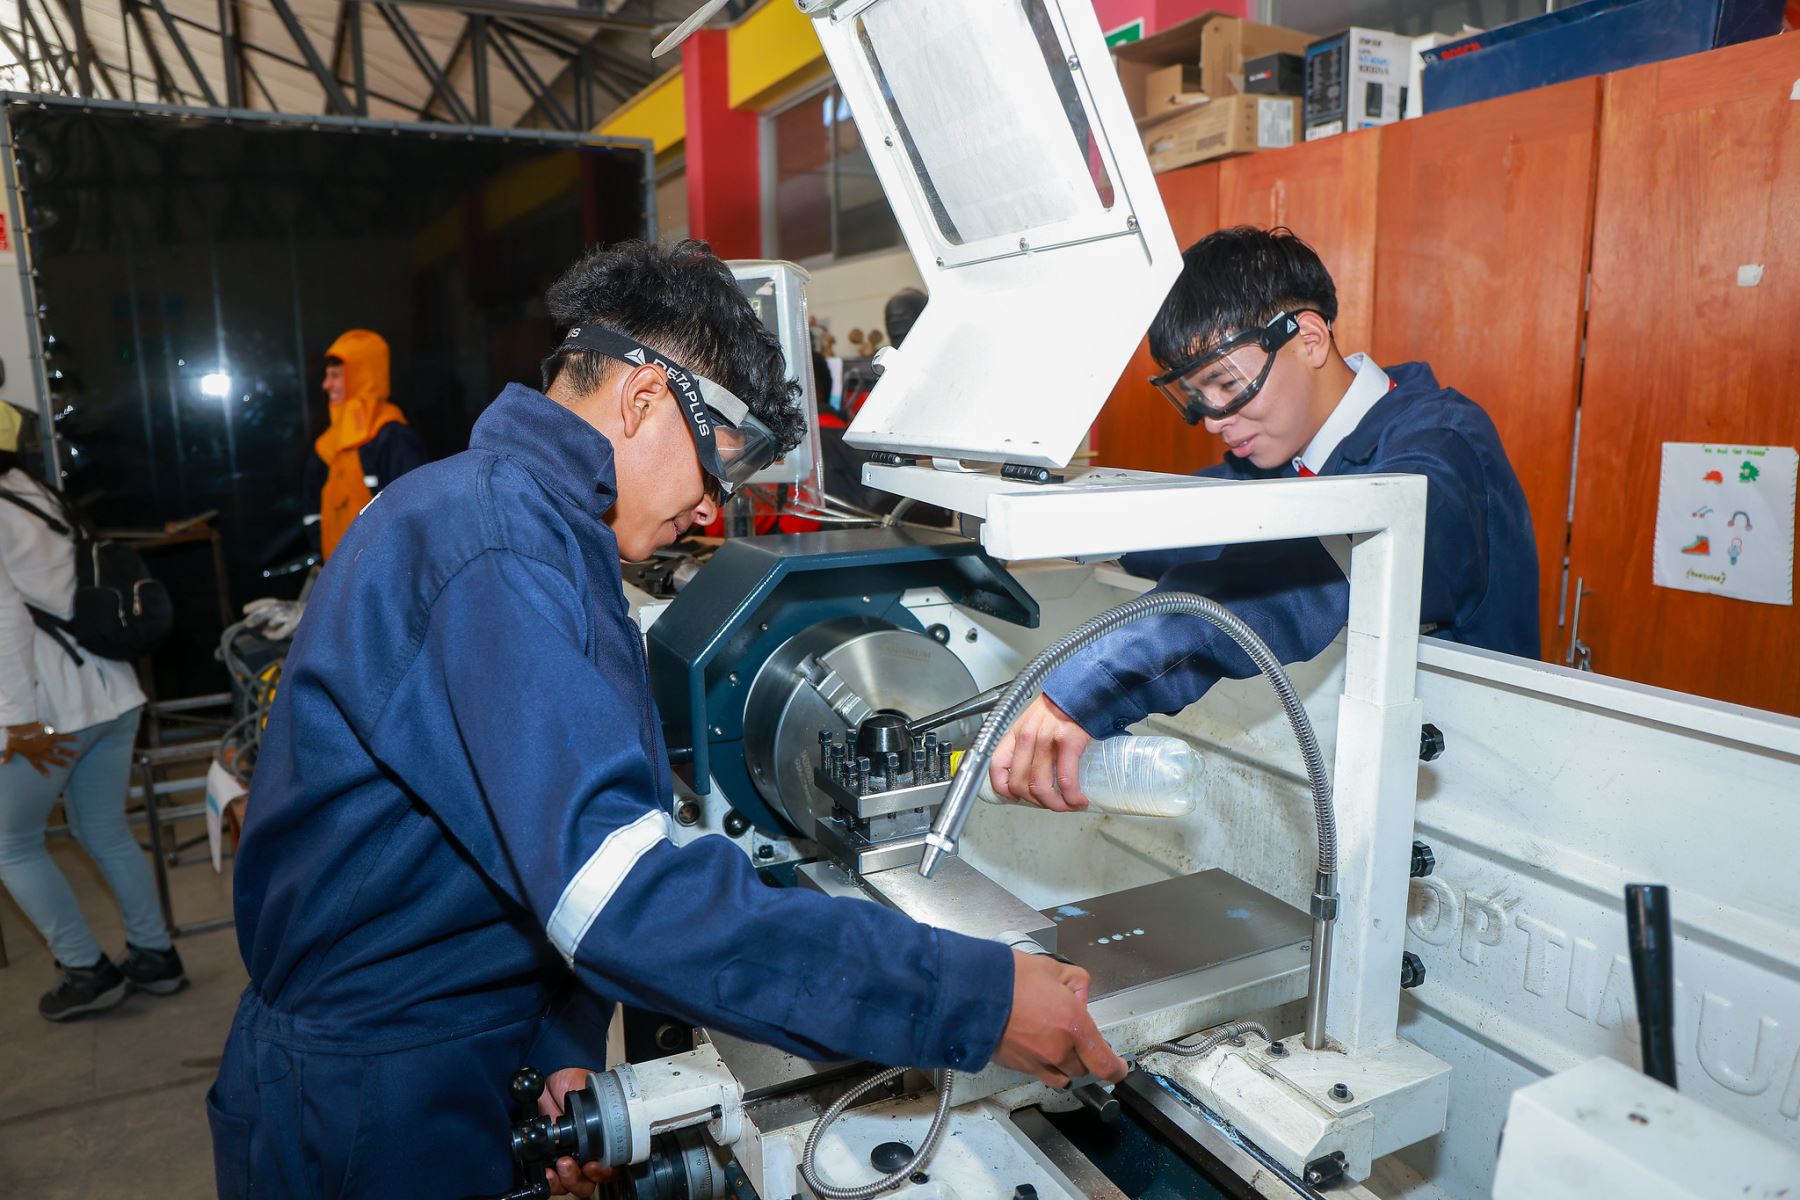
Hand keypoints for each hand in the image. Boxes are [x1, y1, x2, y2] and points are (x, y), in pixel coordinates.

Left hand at [2, 723, 76, 776]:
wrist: (21, 727)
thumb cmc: (15, 736)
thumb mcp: (10, 746)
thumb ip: (7, 756)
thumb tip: (1, 763)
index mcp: (32, 755)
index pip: (38, 765)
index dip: (43, 771)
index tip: (49, 776)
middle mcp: (42, 751)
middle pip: (53, 758)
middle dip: (61, 762)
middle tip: (69, 765)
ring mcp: (48, 743)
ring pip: (61, 750)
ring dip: (70, 753)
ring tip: (78, 755)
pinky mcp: (52, 735)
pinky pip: (63, 738)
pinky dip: (71, 738)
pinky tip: (78, 739)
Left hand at [537, 1068, 615, 1196]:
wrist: (548, 1079)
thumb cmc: (573, 1083)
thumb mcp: (592, 1092)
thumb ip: (600, 1106)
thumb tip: (604, 1117)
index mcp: (601, 1142)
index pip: (608, 1168)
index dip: (603, 1173)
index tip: (593, 1165)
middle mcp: (584, 1155)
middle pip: (588, 1182)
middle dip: (579, 1179)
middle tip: (568, 1164)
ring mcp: (565, 1159)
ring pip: (569, 1185)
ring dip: (565, 1181)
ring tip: (557, 1167)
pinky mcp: (545, 1160)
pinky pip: (549, 1181)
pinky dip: (548, 1181)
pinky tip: (545, 1172)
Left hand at [988, 695, 1090, 811]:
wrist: (1084, 689)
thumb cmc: (1063, 707)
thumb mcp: (1035, 722)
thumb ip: (1029, 743)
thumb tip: (1033, 770)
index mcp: (1016, 733)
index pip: (997, 766)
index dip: (1003, 789)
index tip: (1015, 798)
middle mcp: (1027, 737)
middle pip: (1020, 784)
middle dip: (1037, 802)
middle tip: (1051, 804)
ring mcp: (1046, 740)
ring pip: (1041, 787)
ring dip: (1055, 805)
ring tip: (1067, 805)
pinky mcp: (1068, 742)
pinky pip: (1065, 780)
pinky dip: (1072, 797)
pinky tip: (1078, 800)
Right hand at [992, 950, 1126, 1087]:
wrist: (970, 991)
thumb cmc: (1007, 977)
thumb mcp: (1052, 968)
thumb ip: (1076, 983)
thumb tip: (1079, 998)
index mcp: (1073, 1023)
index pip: (1105, 1062)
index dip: (1117, 1070)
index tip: (1119, 1067)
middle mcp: (1057, 1048)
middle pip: (1084, 1068)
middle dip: (1084, 1053)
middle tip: (1074, 1032)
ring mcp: (1036, 1061)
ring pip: (1062, 1074)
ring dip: (1065, 1062)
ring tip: (1053, 1039)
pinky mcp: (1017, 1066)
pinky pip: (1040, 1073)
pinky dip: (1044, 1064)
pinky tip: (1035, 1043)